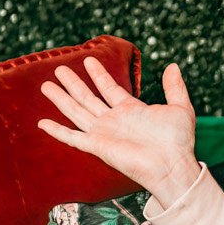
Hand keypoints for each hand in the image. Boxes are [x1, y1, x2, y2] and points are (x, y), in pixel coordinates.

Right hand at [38, 58, 199, 204]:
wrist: (172, 164)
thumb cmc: (178, 142)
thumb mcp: (181, 108)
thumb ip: (175, 87)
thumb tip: (172, 65)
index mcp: (131, 110)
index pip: (109, 88)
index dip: (98, 74)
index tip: (89, 60)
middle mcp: (114, 120)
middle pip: (88, 98)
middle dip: (73, 83)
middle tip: (59, 69)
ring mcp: (104, 133)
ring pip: (76, 112)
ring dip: (62, 99)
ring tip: (46, 85)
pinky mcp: (97, 146)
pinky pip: (73, 137)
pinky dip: (57, 131)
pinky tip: (43, 123)